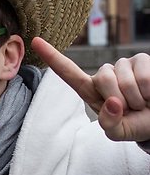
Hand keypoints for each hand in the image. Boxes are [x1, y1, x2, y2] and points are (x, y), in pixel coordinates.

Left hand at [31, 37, 149, 142]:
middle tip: (129, 109)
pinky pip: (142, 75)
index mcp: (91, 91)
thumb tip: (112, 104)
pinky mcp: (141, 59)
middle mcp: (105, 74)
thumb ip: (109, 125)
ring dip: (135, 98)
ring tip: (141, 103)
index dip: (52, 58)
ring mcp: (122, 65)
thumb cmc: (135, 124)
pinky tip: (149, 94)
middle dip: (119, 99)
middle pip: (103, 79)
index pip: (69, 73)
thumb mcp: (119, 133)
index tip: (35, 41)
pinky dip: (148, 91)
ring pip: (124, 79)